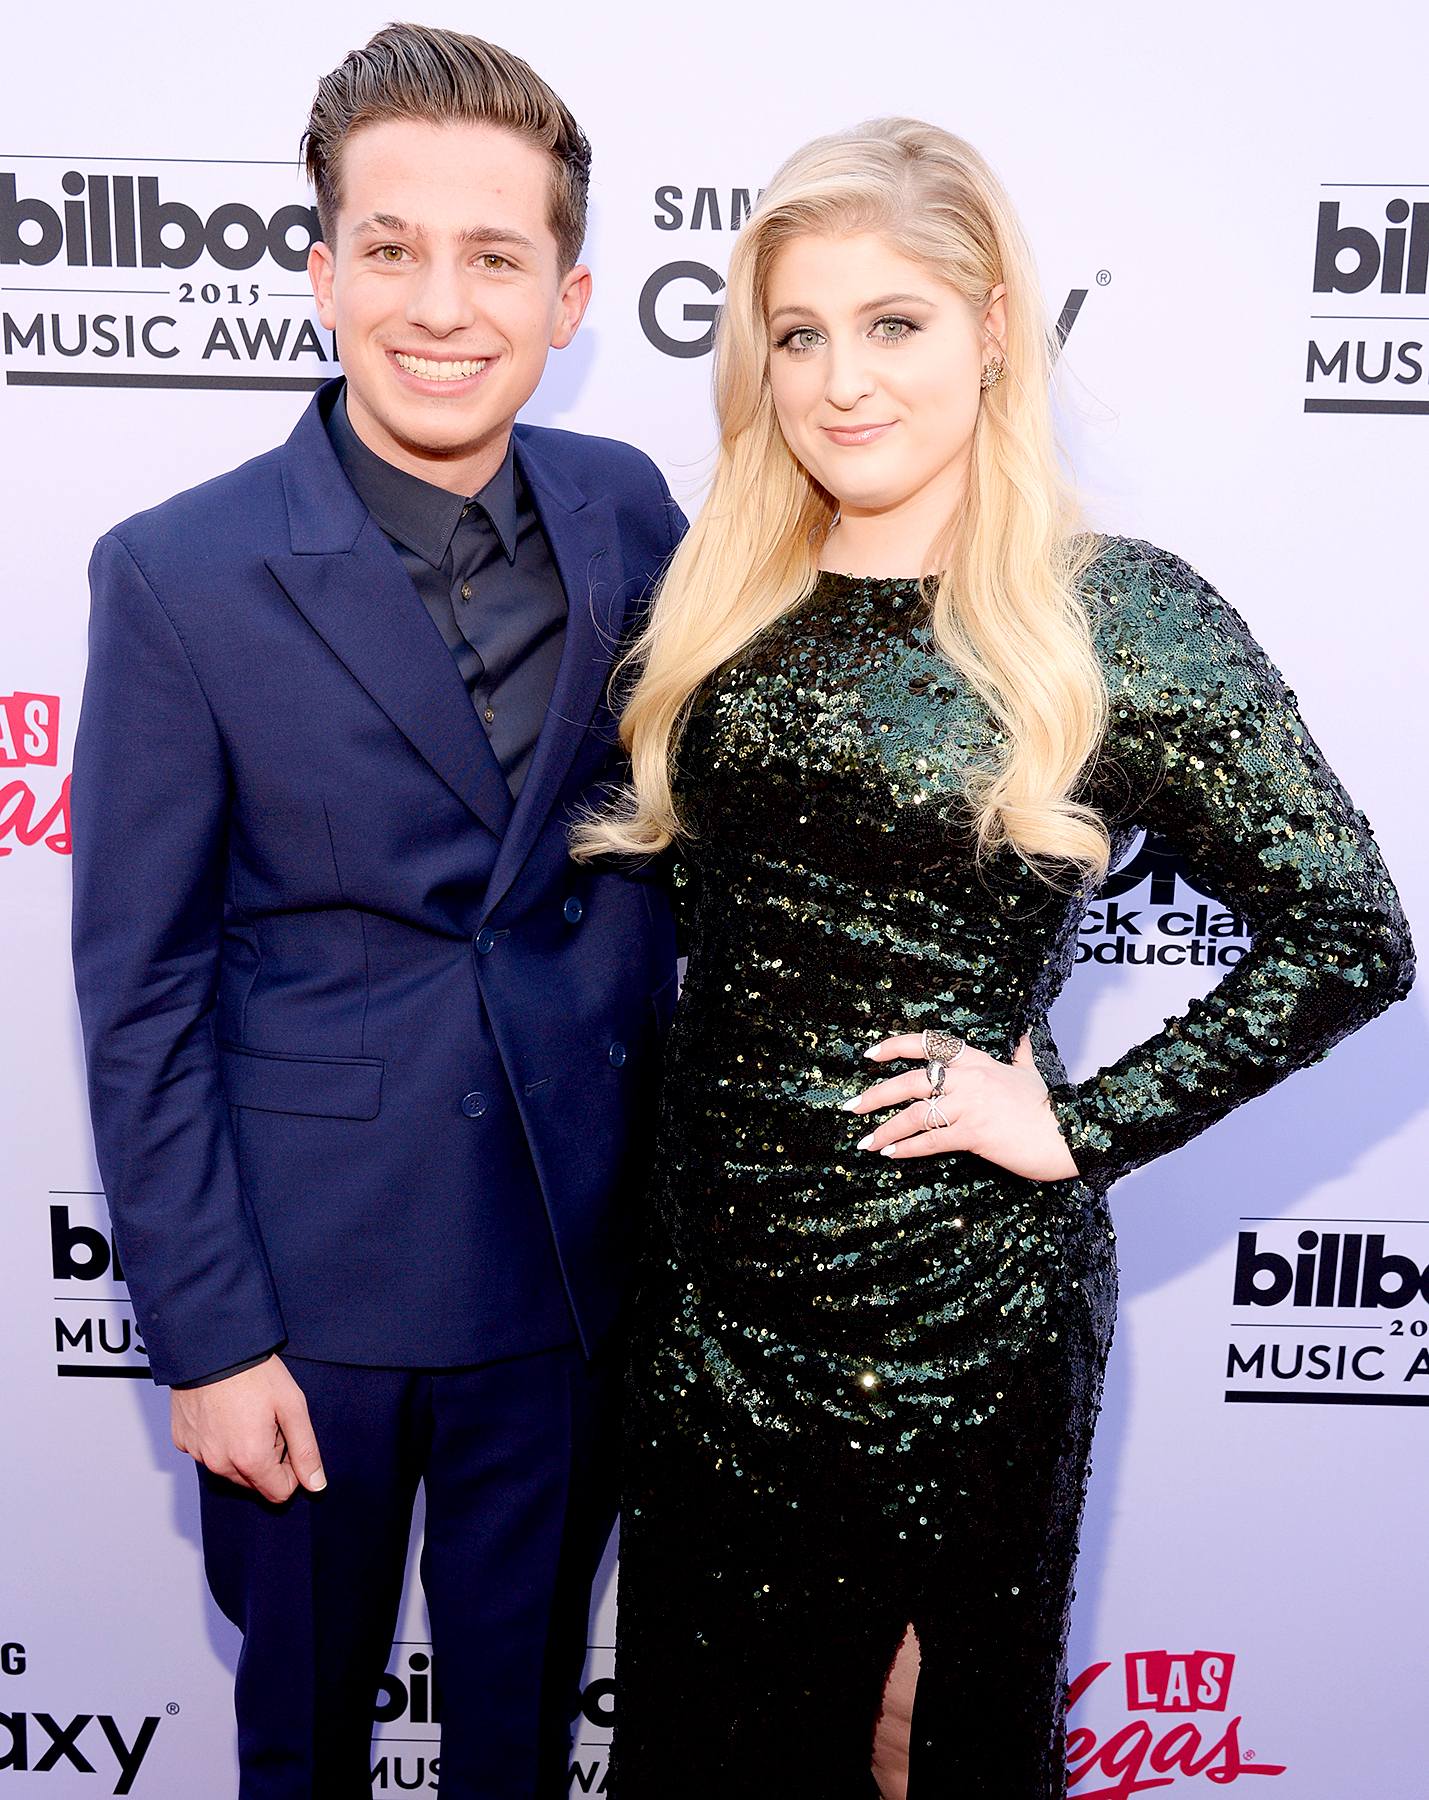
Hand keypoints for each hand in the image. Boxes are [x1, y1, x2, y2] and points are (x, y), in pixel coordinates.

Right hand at [170, 1355, 325, 1501]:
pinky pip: (207, 1452)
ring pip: (230, 1469)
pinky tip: (223, 1412)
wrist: (211, 1347)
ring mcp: (197, 1453)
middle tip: (267, 1421)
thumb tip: (316, 1485)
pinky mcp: (182, 1441)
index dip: (291, 1468)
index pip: (279, 1492)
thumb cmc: (254, 1372)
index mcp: (250, 1459)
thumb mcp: (292, 1406)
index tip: (288, 1439)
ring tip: (246, 1413)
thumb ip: (305, 1450)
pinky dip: (218, 1439)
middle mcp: (219, 1463)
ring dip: (242, 1450)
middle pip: (254, 1481)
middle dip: (266, 1457)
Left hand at [844, 1032, 1078, 1182]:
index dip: (894, 1046)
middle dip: (875, 1096)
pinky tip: (890, 1154)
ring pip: (914, 1114)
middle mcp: (968, 1078)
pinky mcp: (974, 1133)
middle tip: (850, 1107)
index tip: (870, 1055)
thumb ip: (1020, 1055)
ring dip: (885, 1129)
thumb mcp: (1030, 1073)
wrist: (1069, 1134)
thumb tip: (1023, 1036)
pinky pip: (930, 1141)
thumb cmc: (1049, 1107)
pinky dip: (907, 1148)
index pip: (928, 1044)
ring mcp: (970, 1105)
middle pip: (909, 1082)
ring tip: (865, 1141)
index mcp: (976, 1060)